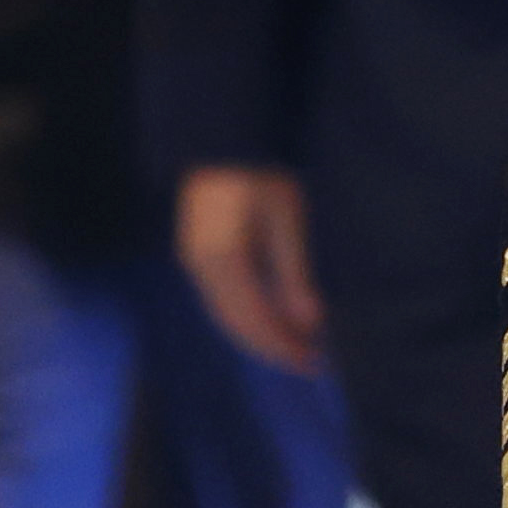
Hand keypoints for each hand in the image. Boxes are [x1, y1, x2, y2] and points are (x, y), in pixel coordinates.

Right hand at [175, 165, 324, 370]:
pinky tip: (270, 320)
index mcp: (223, 263)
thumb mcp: (286, 221)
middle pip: (237, 324)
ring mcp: (194, 264)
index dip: (283, 346)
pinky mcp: (197, 256)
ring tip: (294, 346)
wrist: (223, 145)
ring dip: (259, 335)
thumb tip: (309, 321)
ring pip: (226, 316)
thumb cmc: (260, 176)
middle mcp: (201, 270)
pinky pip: (221, 300)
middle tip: (308, 362)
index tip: (312, 362)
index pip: (255, 321)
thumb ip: (294, 274)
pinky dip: (247, 317)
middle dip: (273, 346)